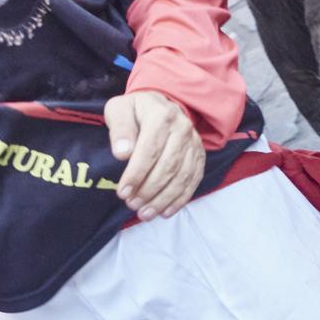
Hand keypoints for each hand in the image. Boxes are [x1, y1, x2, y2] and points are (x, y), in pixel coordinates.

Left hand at [106, 91, 204, 220]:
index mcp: (161, 115)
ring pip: (182, 176)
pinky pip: (193, 180)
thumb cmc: (135, 111)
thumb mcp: (119, 110)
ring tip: (145, 213)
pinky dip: (180, 199)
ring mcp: (194, 142)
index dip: (136, 174)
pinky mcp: (199, 155)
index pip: (150, 149)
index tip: (123, 192)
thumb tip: (122, 153)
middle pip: (168, 166)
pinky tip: (165, 212)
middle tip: (131, 204)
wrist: (161, 105)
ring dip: (163, 199)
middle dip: (149, 190)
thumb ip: (120, 129)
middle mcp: (182, 128)